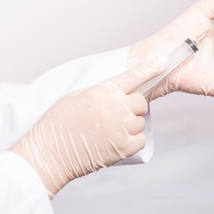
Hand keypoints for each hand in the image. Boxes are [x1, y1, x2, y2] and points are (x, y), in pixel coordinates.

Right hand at [10, 58, 165, 196]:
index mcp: (101, 92)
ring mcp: (120, 129)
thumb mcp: (76, 96)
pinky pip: (140, 139)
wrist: (49, 153)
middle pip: (140, 101)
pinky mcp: (123, 149)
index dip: (149, 68)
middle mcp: (114, 109)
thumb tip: (121, 90)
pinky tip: (114, 141)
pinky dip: (132, 140)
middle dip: (131, 106)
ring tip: (108, 130)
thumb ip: (101, 91)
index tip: (164, 60)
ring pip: (140, 121)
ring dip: (130, 124)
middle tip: (114, 114)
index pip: (131, 76)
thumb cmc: (58, 124)